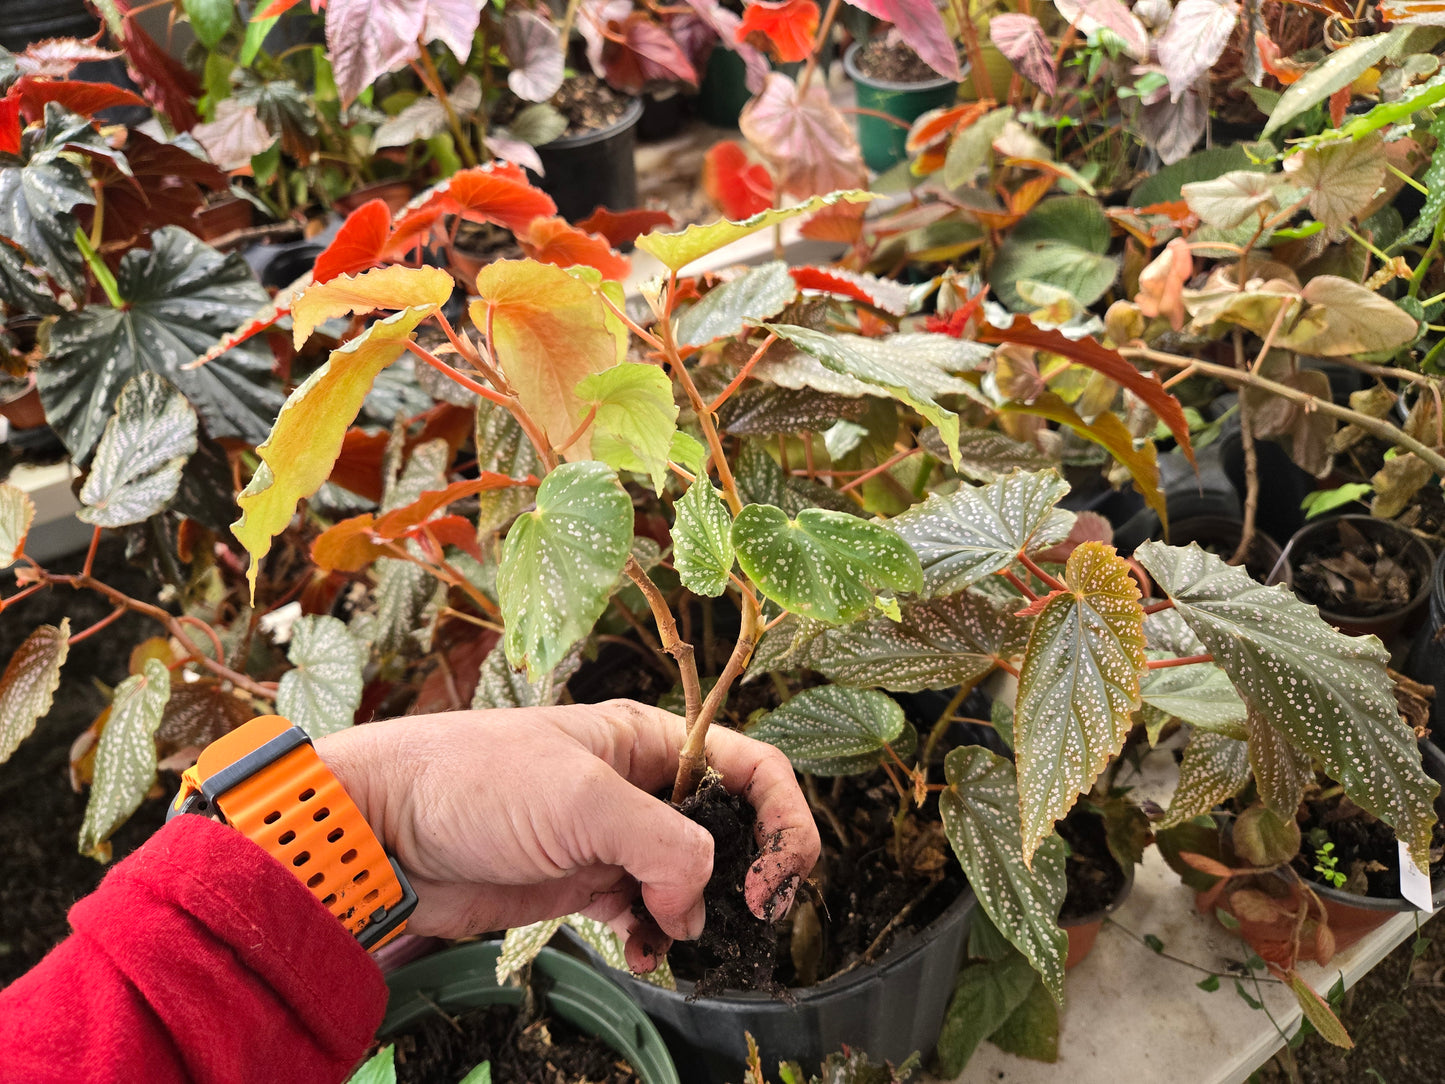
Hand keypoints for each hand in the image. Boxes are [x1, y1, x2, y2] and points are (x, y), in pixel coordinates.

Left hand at [315, 700, 819, 969]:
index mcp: (649, 739)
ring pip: (691, 878)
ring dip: (695, 914)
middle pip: (731, 826)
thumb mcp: (582, 799)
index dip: (781, 820)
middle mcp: (640, 784)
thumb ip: (664, 844)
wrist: (384, 832)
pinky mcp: (583, 881)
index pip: (752, 768)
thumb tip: (699, 902)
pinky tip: (641, 951)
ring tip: (667, 936)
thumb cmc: (472, 782)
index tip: (772, 878)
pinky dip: (656, 936)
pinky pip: (647, 911)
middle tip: (746, 917)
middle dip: (747, 873)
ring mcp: (612, 836)